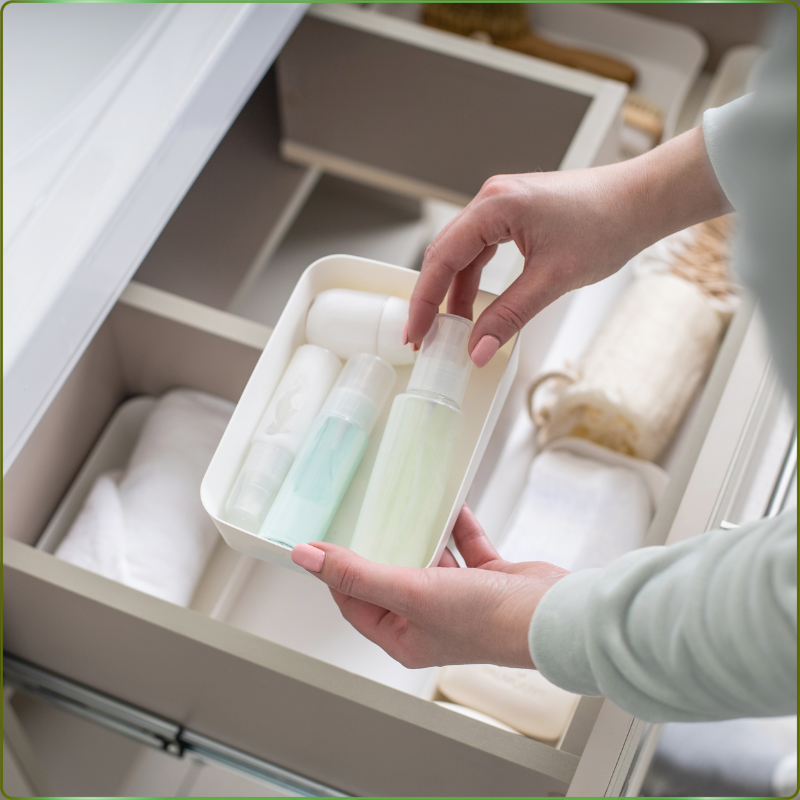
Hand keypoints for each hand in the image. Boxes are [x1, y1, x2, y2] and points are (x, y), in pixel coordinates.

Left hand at [290, 504, 567, 668]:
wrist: (550, 616)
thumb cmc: (485, 620)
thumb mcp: (409, 592)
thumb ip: (358, 573)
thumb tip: (307, 557)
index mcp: (405, 636)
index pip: (356, 604)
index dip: (338, 575)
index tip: (324, 543)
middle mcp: (430, 620)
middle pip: (392, 579)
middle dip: (380, 548)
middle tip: (364, 517)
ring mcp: (461, 600)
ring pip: (430, 560)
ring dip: (421, 533)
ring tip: (405, 504)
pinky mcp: (489, 580)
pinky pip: (466, 547)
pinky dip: (458, 526)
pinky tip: (452, 504)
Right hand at [407, 126, 731, 364]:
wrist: (643, 201)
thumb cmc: (609, 222)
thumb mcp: (553, 279)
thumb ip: (510, 316)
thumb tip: (479, 348)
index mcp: (495, 205)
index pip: (442, 258)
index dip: (424, 301)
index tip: (416, 333)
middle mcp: (492, 199)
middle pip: (444, 255)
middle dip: (431, 299)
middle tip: (424, 338)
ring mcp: (502, 206)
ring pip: (461, 255)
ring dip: (452, 293)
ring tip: (449, 330)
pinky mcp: (514, 216)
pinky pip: (480, 252)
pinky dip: (473, 281)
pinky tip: (473, 307)